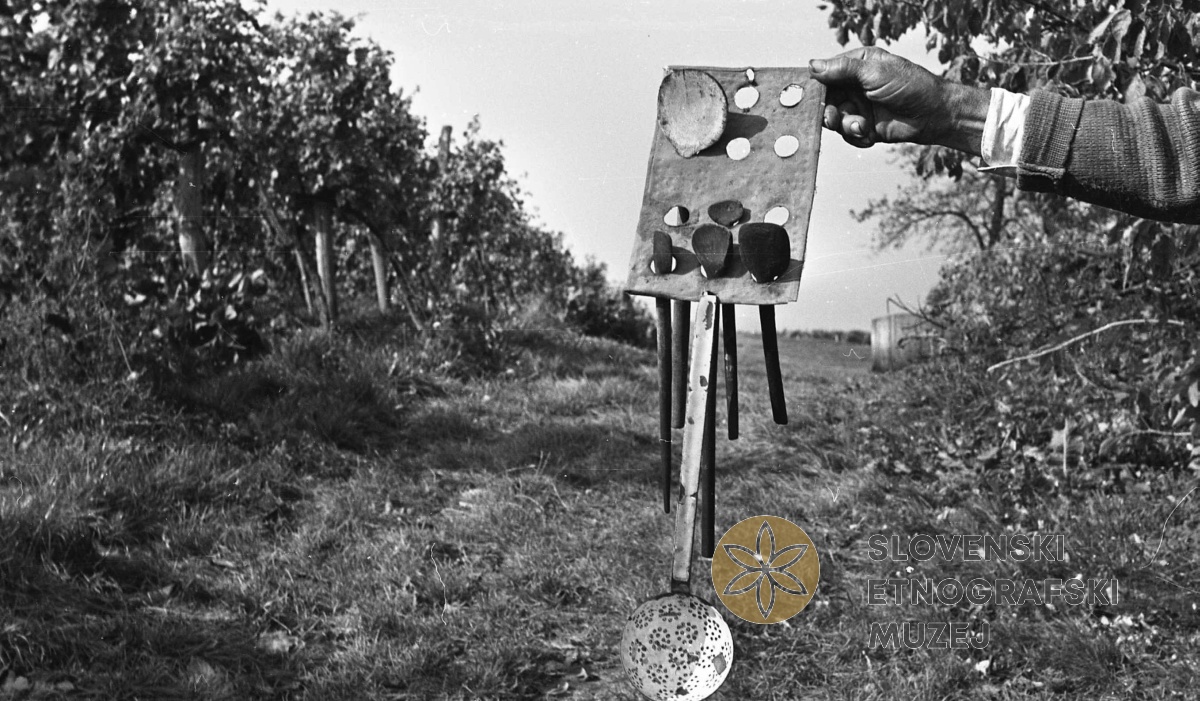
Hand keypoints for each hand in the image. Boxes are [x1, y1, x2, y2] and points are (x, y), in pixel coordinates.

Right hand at [809, 46, 987, 155]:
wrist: (934, 114)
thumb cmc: (910, 85)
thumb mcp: (875, 72)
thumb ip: (843, 69)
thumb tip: (812, 65)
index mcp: (856, 66)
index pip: (826, 74)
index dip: (815, 86)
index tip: (808, 97)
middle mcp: (854, 86)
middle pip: (826, 100)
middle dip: (828, 111)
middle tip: (832, 118)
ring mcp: (859, 107)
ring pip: (835, 120)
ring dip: (845, 125)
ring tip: (861, 126)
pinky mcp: (864, 127)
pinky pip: (847, 135)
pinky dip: (856, 136)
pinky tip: (869, 134)